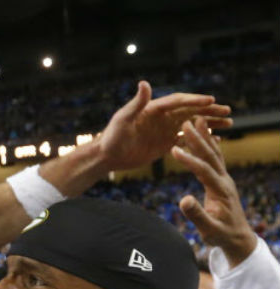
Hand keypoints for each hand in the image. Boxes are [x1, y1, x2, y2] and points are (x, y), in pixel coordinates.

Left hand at [97, 81, 231, 171]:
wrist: (107, 156)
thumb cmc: (112, 136)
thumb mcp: (123, 119)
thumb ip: (136, 103)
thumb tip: (144, 83)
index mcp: (154, 108)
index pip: (179, 101)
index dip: (195, 100)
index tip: (211, 100)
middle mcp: (162, 117)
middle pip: (190, 111)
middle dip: (209, 110)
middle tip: (227, 110)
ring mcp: (165, 130)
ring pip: (192, 124)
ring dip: (210, 123)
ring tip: (229, 124)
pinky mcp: (165, 143)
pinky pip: (187, 140)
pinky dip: (201, 140)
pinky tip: (215, 141)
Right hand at [171, 116, 258, 265]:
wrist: (238, 237)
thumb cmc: (221, 235)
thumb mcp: (208, 229)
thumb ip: (197, 215)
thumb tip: (184, 199)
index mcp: (220, 190)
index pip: (203, 170)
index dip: (189, 159)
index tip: (173, 149)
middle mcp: (225, 181)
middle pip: (211, 155)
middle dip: (198, 138)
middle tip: (186, 122)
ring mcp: (225, 180)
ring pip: (214, 154)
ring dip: (205, 136)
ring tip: (197, 120)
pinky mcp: (222, 181)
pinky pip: (216, 159)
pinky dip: (210, 145)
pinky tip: (206, 137)